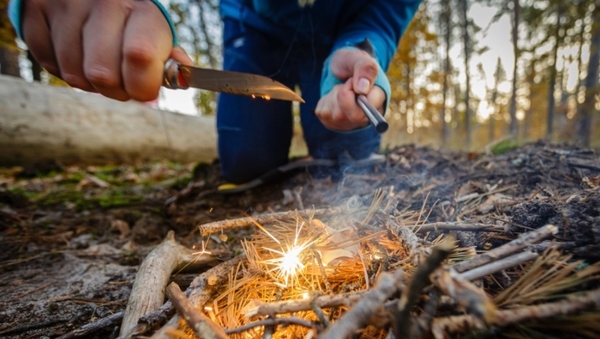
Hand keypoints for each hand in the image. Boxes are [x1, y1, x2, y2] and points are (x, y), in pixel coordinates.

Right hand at [21, 0, 192, 101]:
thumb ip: (168, 61)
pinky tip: (74, 53)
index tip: (143, 89)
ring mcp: (66, 5)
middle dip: (114, 90)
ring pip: (74, 76)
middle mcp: (103, 2)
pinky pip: (48, 64)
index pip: (140, 56)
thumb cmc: (131, 23)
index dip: (141, 87)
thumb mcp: (155, 34)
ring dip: (88, 82)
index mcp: (141, 9)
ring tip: (96, 64)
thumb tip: (182, 80)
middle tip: (119, 81)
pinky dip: (62, 69)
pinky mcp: (35, 11)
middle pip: (103, 76)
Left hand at [314, 48, 385, 130]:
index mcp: (378, 99)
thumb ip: (365, 69)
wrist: (336, 68)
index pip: (371, 106)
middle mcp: (366, 115)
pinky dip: (325, 100)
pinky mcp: (331, 122)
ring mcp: (348, 121)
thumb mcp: (359, 58)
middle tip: (346, 82)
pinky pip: (324, 112)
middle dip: (344, 94)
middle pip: (353, 115)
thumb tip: (362, 89)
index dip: (358, 92)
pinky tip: (333, 96)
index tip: (351, 80)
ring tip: (340, 88)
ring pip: (336, 113)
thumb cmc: (351, 63)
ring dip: (334, 95)